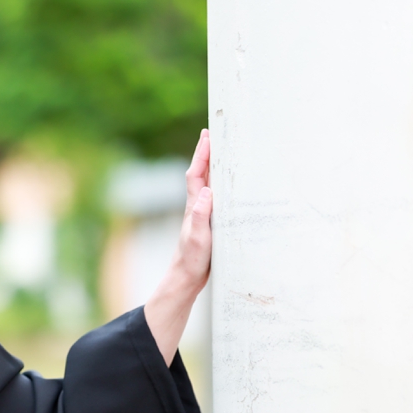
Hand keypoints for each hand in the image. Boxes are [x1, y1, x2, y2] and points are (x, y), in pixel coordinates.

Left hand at [143, 130, 211, 365]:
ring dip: (213, 167)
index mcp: (194, 206)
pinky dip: (220, 186)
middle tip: (214, 134)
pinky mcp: (208, 223)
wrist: (186, 279)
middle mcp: (196, 206)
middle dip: (207, 153)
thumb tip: (206, 192)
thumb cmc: (192, 260)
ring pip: (208, 184)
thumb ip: (200, 217)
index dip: (202, 154)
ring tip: (222, 152)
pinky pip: (215, 197)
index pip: (197, 174)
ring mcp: (201, 214)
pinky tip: (227, 187)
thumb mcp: (198, 239)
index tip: (208, 135)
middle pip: (201, 173)